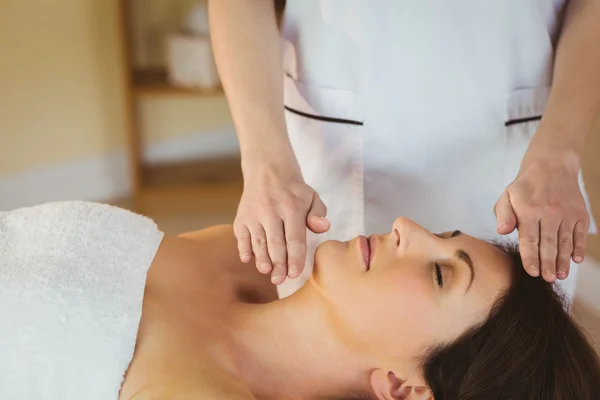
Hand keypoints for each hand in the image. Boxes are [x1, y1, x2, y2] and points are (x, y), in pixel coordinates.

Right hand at [234, 166, 329, 283]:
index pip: (294, 238)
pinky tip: (248, 260)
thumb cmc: (294, 191)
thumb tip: (323, 228)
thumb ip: (318, 213)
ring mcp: (253, 214)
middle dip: (278, 264)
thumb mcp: (312, 197)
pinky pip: (242, 236)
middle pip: (275, 243)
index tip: (296, 273)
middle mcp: (271, 211)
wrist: (267, 170)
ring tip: (267, 272)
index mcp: (291, 207)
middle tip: (280, 280)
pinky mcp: (241, 217)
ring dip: (261, 259)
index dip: (295, 258)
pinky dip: (244, 249)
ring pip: (258, 241)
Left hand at [494, 160, 589, 281]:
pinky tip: (576, 260)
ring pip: (565, 241)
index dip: (530, 257)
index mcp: (529, 210)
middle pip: (548, 244)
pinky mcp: (580, 213)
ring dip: (563, 260)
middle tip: (548, 279)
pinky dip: (579, 247)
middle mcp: (550, 212)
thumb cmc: (525, 186)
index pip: (529, 239)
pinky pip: (580, 234)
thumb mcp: (508, 195)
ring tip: (561, 275)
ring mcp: (567, 213)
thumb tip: (502, 231)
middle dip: (548, 264)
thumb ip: (503, 214)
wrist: (552, 166)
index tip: (532, 272)